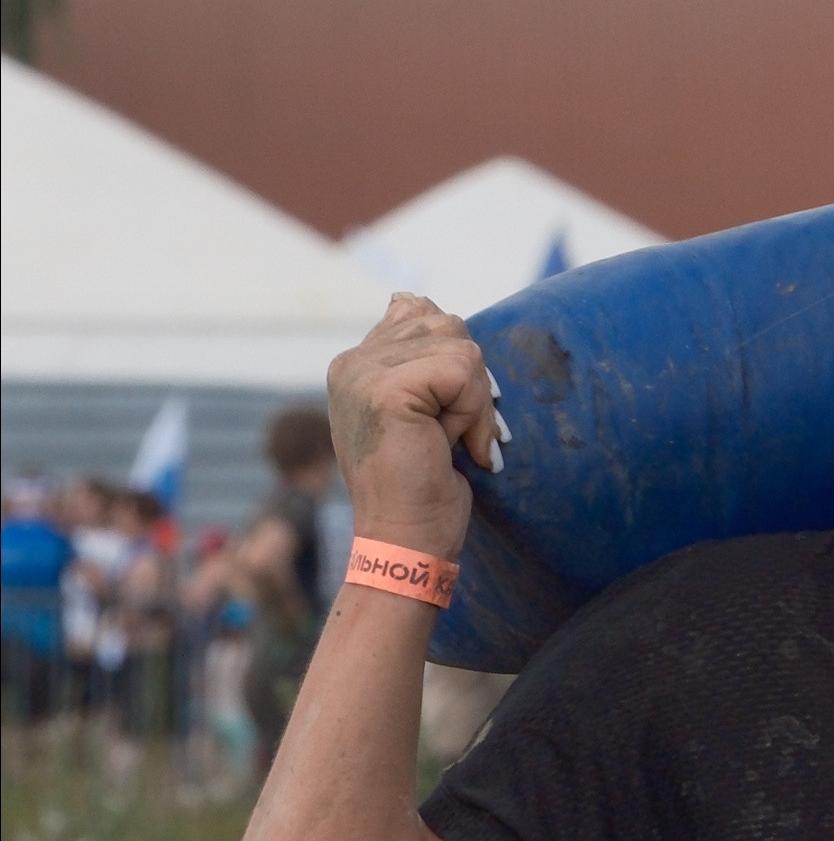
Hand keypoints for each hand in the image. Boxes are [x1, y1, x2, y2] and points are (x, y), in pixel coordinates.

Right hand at [327, 294, 500, 561]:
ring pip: (460, 347)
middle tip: (452, 435)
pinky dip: (473, 412)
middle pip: (449, 326)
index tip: (445, 419)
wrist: (405, 541)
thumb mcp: (421, 411)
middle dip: (469, 384)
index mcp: (356, 365)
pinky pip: (462, 371)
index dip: (455, 366)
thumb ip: (416, 357)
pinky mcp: (386, 389)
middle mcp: (352, 363)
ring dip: (473, 401)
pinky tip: (453, 447)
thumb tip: (409, 298)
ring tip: (449, 442)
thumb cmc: (421, 490)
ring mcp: (363, 373)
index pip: (422, 315)